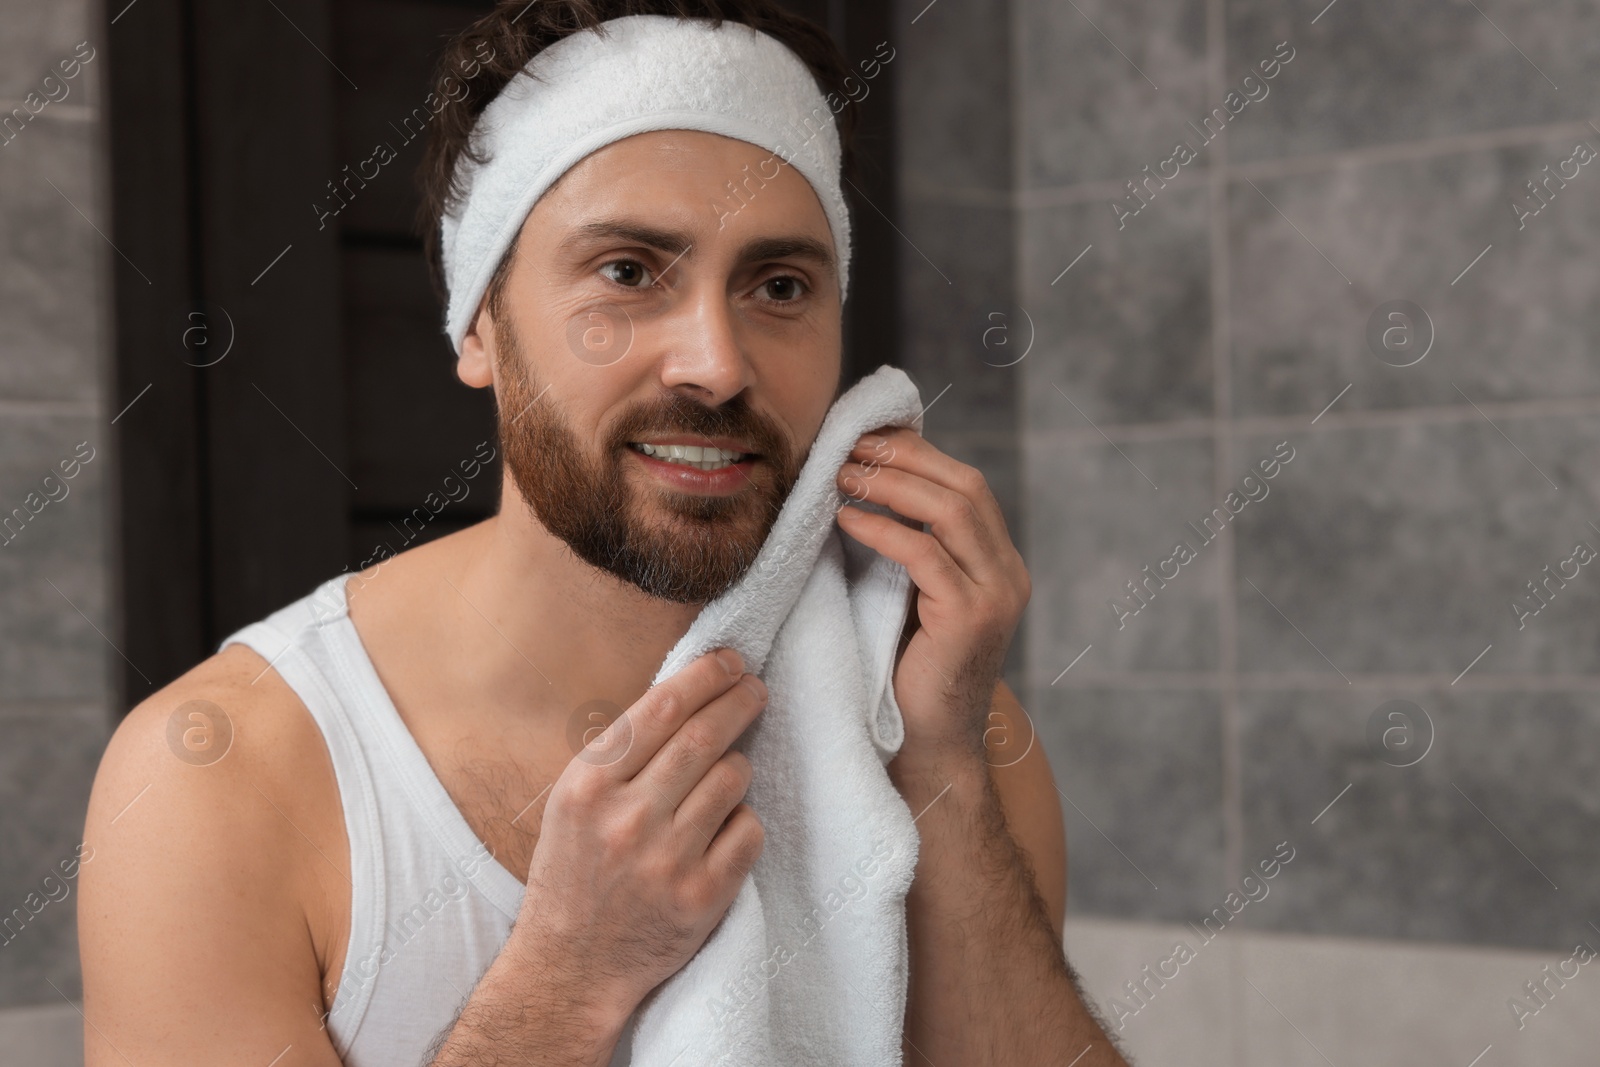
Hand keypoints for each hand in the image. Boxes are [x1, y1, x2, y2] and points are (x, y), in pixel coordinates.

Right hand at [513, 648, 767, 1022]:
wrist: (571, 968)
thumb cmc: (574, 874)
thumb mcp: (573, 803)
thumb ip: (621, 756)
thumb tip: (688, 697)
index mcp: (588, 787)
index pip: (661, 709)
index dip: (704, 676)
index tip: (730, 662)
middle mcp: (627, 819)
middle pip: (704, 737)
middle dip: (739, 702)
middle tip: (755, 689)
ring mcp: (667, 861)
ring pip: (733, 780)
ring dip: (737, 768)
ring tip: (724, 775)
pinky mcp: (702, 897)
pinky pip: (748, 832)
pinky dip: (743, 822)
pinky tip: (723, 828)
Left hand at [834, 428, 1029, 767]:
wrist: (927, 744)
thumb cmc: (906, 670)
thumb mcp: (910, 595)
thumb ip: (908, 547)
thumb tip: (862, 481)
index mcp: (999, 562)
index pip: (966, 485)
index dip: (917, 453)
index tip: (865, 435)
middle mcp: (1009, 573)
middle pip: (964, 487)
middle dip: (904, 458)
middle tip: (848, 446)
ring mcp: (996, 595)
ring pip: (951, 512)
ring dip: (890, 485)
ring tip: (840, 474)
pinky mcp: (970, 619)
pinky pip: (925, 555)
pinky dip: (884, 530)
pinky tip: (846, 520)